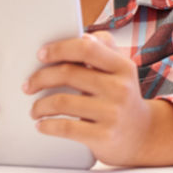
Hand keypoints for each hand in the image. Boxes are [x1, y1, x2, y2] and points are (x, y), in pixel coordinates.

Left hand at [27, 32, 172, 165]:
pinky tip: (43, 124)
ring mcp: (113, 113)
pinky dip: (47, 125)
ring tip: (35, 109)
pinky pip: (64, 127)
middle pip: (68, 74)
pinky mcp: (104, 135)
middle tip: (29, 85)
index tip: (41, 54)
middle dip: (40, 78)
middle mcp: (120, 88)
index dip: (59, 49)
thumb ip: (104, 48)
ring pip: (61, 102)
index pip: (87, 47)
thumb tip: (82, 36)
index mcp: (123, 66)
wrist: (143, 133)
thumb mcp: (121, 70)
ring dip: (39, 106)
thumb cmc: (122, 97)